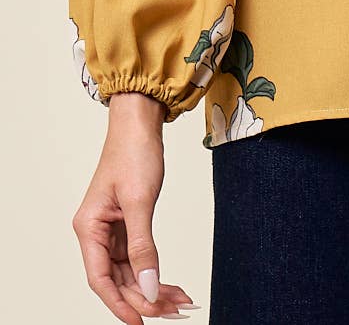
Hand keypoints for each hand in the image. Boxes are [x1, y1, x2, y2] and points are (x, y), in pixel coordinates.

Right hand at [72, 93, 196, 321]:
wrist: (141, 122)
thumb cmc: (134, 153)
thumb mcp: (140, 201)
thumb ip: (143, 246)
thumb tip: (147, 287)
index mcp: (89, 228)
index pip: (101, 279)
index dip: (120, 304)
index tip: (142, 322)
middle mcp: (96, 232)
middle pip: (118, 279)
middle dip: (144, 298)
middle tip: (174, 312)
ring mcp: (112, 229)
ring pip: (130, 271)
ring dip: (153, 288)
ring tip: (180, 303)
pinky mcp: (127, 223)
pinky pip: (139, 257)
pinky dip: (155, 271)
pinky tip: (173, 285)